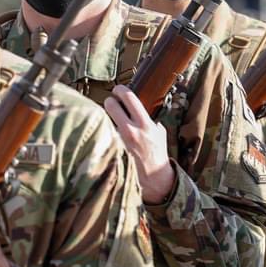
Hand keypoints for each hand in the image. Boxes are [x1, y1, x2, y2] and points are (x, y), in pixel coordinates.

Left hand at [105, 85, 175, 203]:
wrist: (154, 177)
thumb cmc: (157, 154)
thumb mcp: (159, 133)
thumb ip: (150, 121)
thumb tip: (144, 110)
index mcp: (145, 124)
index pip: (129, 98)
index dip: (121, 90)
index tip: (118, 89)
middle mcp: (131, 130)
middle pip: (111, 105)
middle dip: (109, 101)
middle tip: (110, 101)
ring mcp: (120, 140)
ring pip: (106, 119)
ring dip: (106, 117)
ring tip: (110, 119)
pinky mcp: (113, 149)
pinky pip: (106, 134)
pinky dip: (106, 132)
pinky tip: (108, 135)